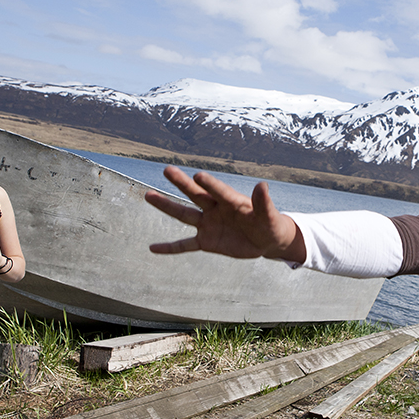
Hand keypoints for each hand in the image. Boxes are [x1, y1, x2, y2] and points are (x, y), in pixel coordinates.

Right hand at [145, 166, 305, 261]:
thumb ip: (264, 203)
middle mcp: (216, 209)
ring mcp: (208, 224)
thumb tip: (263, 185)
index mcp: (232, 201)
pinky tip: (152, 248)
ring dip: (166, 206)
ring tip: (148, 195)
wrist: (266, 241)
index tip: (197, 176)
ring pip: (184, 215)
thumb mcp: (269, 216)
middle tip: (167, 169)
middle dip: (181, 183)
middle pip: (195, 195)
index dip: (209, 185)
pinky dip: (169, 247)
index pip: (218, 191)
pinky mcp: (206, 241)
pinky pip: (184, 245)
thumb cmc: (269, 224)